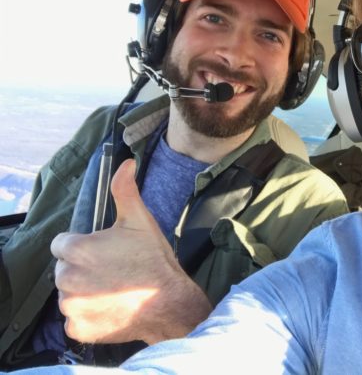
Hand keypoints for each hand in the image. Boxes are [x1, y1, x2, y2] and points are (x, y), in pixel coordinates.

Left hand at [51, 159, 212, 344]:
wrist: (168, 301)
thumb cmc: (153, 259)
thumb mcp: (140, 220)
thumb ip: (124, 190)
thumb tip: (126, 163)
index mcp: (77, 250)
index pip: (62, 244)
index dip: (83, 245)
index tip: (104, 251)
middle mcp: (67, 279)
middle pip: (64, 269)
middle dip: (82, 269)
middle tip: (112, 270)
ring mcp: (71, 306)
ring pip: (68, 294)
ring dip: (84, 292)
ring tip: (113, 289)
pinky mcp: (78, 328)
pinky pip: (74, 319)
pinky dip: (88, 316)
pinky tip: (110, 307)